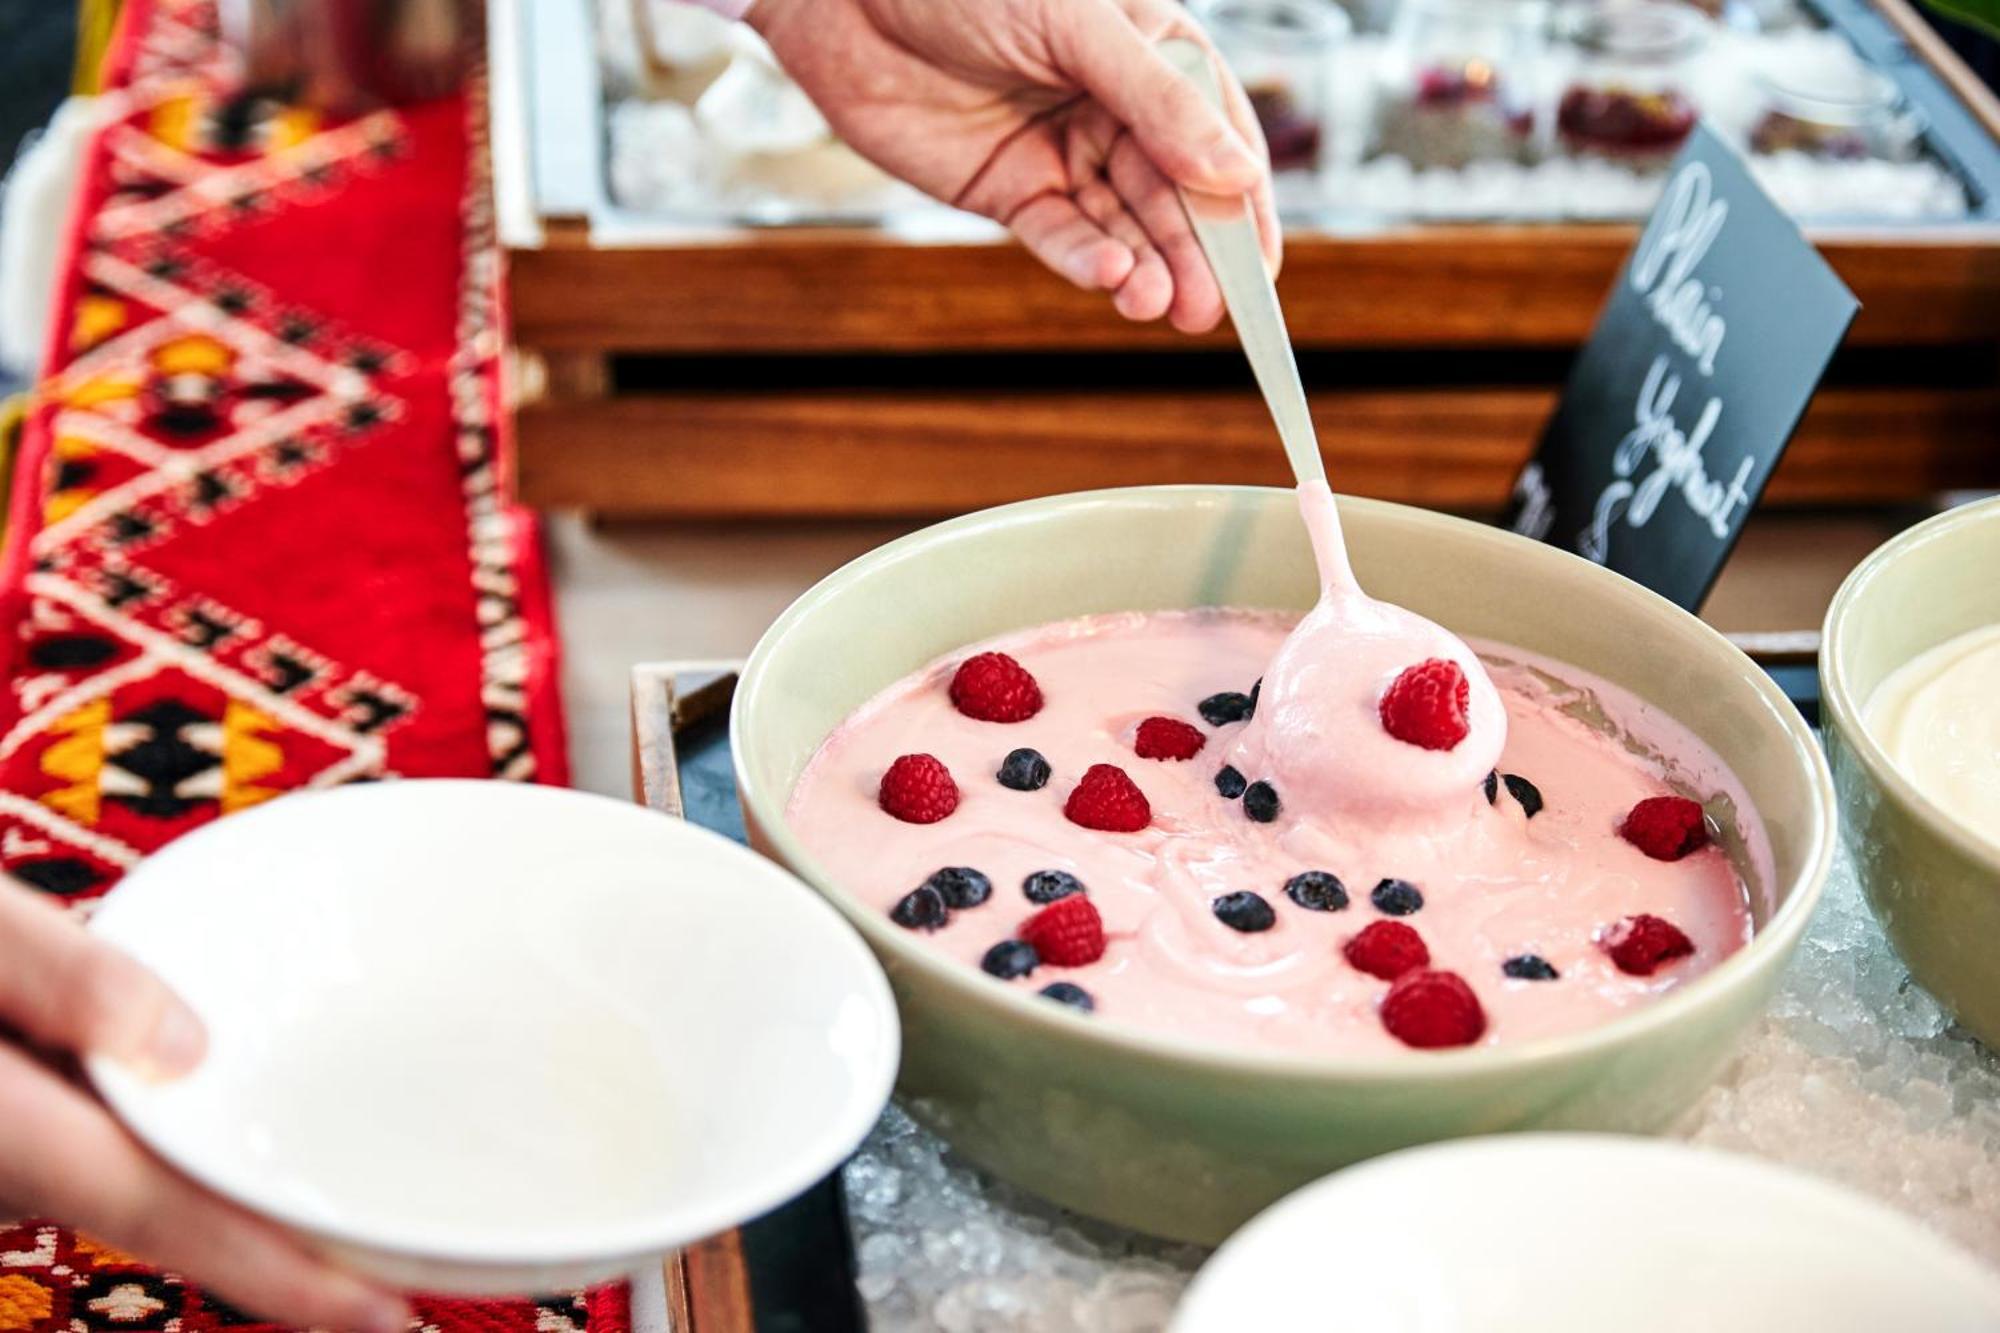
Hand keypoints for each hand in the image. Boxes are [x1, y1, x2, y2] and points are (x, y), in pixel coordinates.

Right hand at [0, 882, 407, 1331]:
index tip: (384, 1316)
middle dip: (258, 1241)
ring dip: (197, 1191)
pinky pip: (74, 1164)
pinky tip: (182, 1107)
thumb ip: (58, 975)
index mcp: (5, 1129)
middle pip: (149, 1211)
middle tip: (385, 1259)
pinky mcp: (2, 1153)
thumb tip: (185, 1048)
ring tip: (319, 1196)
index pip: (164, 1209)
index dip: (279, 1275)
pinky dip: (136, 1154)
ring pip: (110, 1187)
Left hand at [748, 0, 1281, 331]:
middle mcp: (1116, 108)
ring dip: (1147, 268)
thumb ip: (1156, 102)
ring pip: (1122, 223)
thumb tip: (1234, 175)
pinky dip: (1087, 260)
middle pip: (1172, 196)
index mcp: (1154, 55)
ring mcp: (1062, 151)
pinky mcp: (1008, 190)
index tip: (1261, 269)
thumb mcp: (1077, 26)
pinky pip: (1060, 235)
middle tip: (1209, 311)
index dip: (1242, 206)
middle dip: (1195, 255)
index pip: (1217, 139)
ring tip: (1162, 306)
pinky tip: (1113, 278)